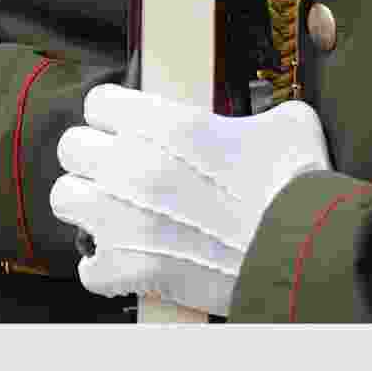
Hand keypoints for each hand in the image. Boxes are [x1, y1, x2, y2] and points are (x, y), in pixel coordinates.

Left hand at [50, 86, 331, 316]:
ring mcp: (124, 217)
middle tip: (121, 172)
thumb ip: (263, 111)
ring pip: (65, 198)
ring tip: (115, 214)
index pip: (99, 102)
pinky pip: (88, 267)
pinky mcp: (131, 267)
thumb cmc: (296, 188)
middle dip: (95, 158)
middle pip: (72, 147)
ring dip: (88, 206)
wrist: (306, 252)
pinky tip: (128, 264)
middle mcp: (131, 164)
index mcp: (162, 123)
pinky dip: (105, 269)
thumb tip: (269, 117)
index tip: (130, 129)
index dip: (116, 115)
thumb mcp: (287, 123)